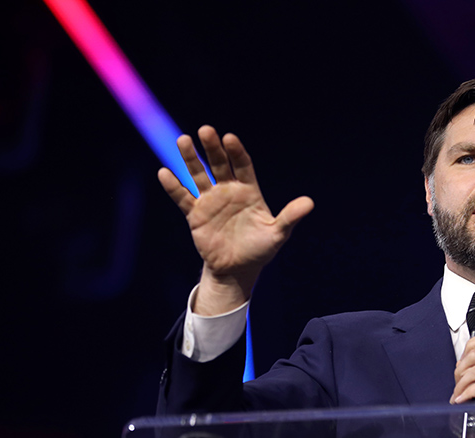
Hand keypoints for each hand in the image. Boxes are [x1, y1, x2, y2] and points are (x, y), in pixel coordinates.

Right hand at [158, 126, 313, 314]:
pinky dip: (174, 186)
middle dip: (212, 148)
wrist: (237, 268)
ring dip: (191, 159)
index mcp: (249, 191)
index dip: (236, 152)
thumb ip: (290, 217)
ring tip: (183, 140)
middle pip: (219, 164)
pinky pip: (183, 197)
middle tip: (206, 131)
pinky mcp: (195, 214)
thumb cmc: (260, 249)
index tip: (230, 138)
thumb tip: (309, 203)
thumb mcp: (277, 234)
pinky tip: (164, 173)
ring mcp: (210, 200)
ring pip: (199, 175)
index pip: (243, 165)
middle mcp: (228, 191)